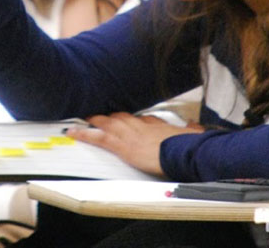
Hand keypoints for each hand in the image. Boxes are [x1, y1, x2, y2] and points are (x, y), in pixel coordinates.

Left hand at [66, 112, 205, 177]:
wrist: (186, 151)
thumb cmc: (191, 146)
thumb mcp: (194, 136)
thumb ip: (192, 130)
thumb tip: (195, 127)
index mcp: (158, 125)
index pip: (143, 119)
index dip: (132, 120)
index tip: (128, 120)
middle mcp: (141, 126)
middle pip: (121, 118)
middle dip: (109, 117)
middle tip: (97, 117)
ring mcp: (130, 134)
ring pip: (107, 123)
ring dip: (93, 121)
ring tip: (81, 120)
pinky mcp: (123, 145)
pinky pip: (99, 137)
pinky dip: (84, 133)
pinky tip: (73, 132)